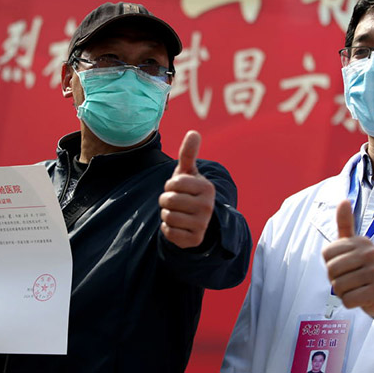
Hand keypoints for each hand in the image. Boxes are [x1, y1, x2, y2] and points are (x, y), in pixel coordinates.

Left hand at [158, 130, 215, 248]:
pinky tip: (178, 226)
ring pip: (167, 216)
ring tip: (177, 213)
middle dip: (165, 200)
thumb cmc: (188, 191)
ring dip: (166, 214)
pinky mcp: (194, 240)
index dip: (170, 185)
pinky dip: (168, 229)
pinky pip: (168, 232)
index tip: (179, 188)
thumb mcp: (187, 172)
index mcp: (207, 188)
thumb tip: (193, 132)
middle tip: (175, 202)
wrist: (196, 219)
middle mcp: (208, 207)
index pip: (173, 183)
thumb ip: (188, 153)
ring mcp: (202, 225)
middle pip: (168, 200)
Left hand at [321, 200, 373, 317]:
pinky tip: (360, 297)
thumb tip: (344, 200)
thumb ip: (345, 224)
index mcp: (362, 242)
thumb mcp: (353, 245)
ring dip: (343, 292)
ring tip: (355, 287)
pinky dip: (350, 302)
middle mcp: (371, 254)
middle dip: (335, 279)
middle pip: (331, 270)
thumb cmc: (364, 266)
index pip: (327, 254)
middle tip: (349, 279)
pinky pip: (348, 300)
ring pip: (338, 287)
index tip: (344, 264)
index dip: (330, 264)